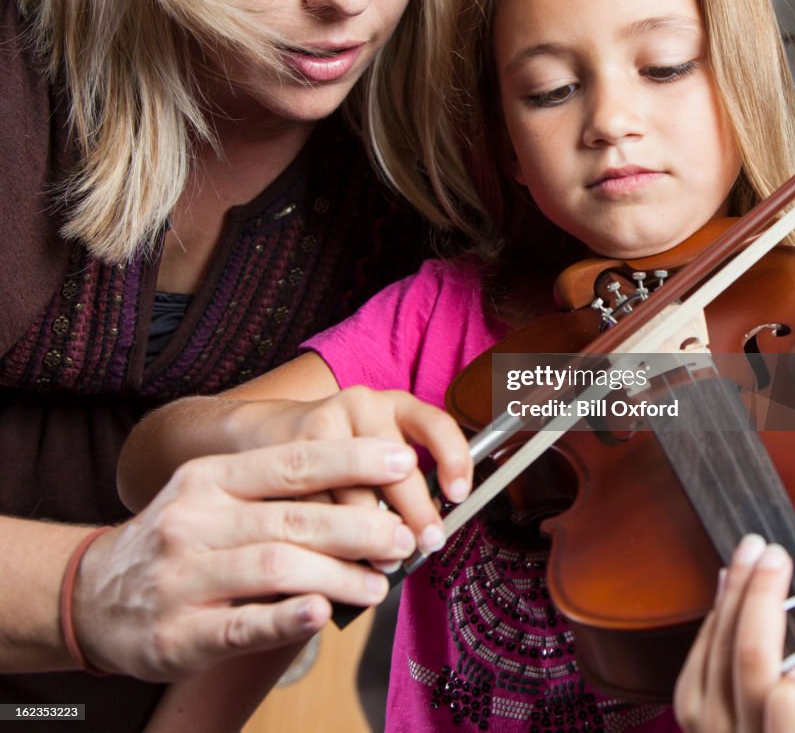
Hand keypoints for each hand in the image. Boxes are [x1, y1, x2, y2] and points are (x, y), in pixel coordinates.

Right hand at [72, 437, 437, 680]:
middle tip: (402, 537)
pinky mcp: (179, 633)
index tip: (402, 461)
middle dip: (358, 525)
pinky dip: (286, 617)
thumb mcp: (213, 497)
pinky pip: (241, 625)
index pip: (293, 462)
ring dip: (338, 575)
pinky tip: (322, 612)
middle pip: (293, 517)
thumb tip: (364, 495)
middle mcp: (194, 519)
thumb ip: (275, 495)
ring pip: (276, 567)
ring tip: (379, 583)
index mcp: (210, 478)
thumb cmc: (178, 539)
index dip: (352, 460)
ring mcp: (183, 576)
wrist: (93, 594)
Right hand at [242, 385, 473, 553]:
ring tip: (381, 562)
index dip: (453, 458)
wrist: (270, 433)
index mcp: (396, 405)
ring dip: (371, 536)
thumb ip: (406, 481)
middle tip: (423, 545)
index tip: (460, 495)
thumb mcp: (381, 450)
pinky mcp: (290, 449)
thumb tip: (429, 532)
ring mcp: (324, 423)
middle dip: (415, 513)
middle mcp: (363, 405)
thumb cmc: (341, 452)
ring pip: (356, 492)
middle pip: (398, 465)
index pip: (436, 424)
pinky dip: (331, 538)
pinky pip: (317, 504)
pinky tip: (341, 556)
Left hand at [674, 534, 794, 732]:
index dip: (790, 712)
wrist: (773, 731)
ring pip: (719, 654)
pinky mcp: (690, 709)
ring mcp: (712, 729)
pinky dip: (716, 615)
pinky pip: (699, 655)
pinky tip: (728, 583)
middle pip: (751, 671)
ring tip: (751, 553)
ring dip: (735, 593)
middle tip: (775, 556)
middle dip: (761, 602)